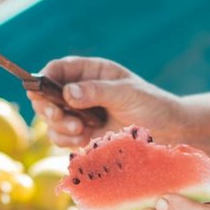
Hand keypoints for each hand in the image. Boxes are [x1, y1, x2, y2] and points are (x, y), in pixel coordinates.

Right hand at [29, 57, 182, 147]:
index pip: (57, 69)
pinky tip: (82, 139)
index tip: (41, 90)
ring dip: (58, 126)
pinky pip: (60, 137)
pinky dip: (64, 140)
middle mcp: (80, 91)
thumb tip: (68, 92)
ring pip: (50, 119)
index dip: (44, 77)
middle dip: (47, 107)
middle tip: (58, 115)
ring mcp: (79, 114)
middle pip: (45, 95)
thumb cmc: (151, 104)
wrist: (168, 131)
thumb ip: (97, 91)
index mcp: (89, 72)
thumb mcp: (126, 92)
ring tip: (80, 131)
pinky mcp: (82, 135)